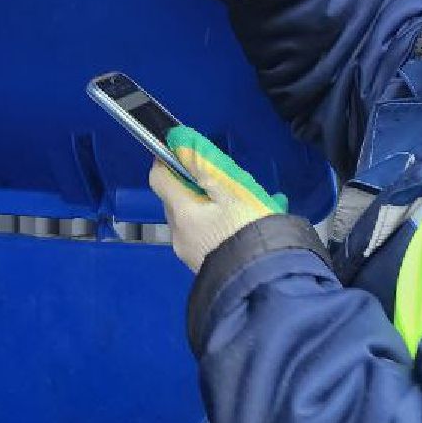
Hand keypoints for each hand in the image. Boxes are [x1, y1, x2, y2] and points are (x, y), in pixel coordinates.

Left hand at [150, 126, 287, 271]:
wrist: (263, 281)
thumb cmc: (248, 228)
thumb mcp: (230, 188)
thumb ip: (202, 164)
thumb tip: (179, 142)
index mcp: (180, 211)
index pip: (158, 177)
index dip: (168, 160)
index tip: (186, 152)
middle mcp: (178, 233)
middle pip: (175, 199)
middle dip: (193, 185)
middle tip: (223, 181)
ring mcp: (188, 253)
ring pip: (190, 219)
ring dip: (207, 207)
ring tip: (239, 205)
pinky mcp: (203, 266)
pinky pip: (203, 237)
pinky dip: (215, 226)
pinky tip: (242, 225)